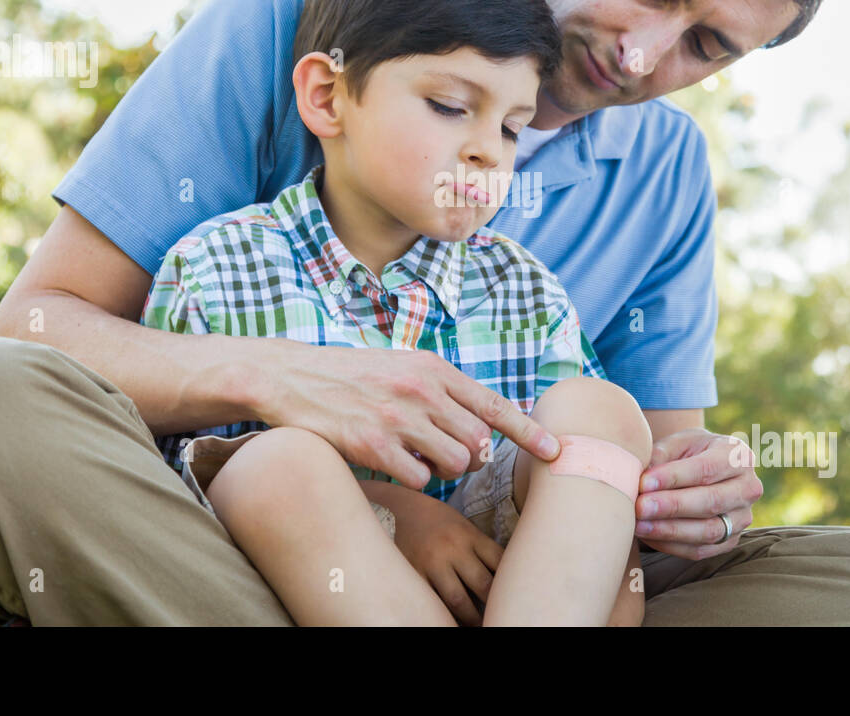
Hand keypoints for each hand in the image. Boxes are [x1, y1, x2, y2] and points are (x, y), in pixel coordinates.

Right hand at [239, 340, 560, 490]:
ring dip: (441, 469)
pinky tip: (391, 462)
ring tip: (414, 454)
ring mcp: (398, 419)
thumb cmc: (353, 375)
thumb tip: (484, 433)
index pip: (494, 406)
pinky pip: (419, 480)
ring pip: (454, 464)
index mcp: (433, 369)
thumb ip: (444, 394)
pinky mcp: (373, 445)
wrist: (293, 377)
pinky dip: (411, 479)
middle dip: (470, 456)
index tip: (556, 452)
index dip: (530, 432)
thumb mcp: (403, 368)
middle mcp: (421, 391)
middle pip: (478, 443)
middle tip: (441, 451)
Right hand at [381, 485, 502, 626]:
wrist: (399, 508)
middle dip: (494, 605)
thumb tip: (506, 576)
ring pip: (458, 599)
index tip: (513, 597)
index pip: (500, 561)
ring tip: (478, 625)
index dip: (509, 583)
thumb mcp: (464, 527)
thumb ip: (481, 549)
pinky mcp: (413, 573)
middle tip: (500, 616)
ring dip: (471, 618)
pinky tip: (449, 619)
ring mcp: (432, 561)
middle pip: (483, 584)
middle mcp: (453, 547)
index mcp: (470, 535)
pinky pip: (431, 600)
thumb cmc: (438, 522)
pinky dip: (443, 613)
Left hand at [633, 428, 761, 560]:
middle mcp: (748, 488)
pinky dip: (672, 545)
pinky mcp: (730, 541)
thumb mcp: (677, 442)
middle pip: (711, 502)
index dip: (674, 477)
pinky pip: (700, 550)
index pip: (706, 469)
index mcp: (737, 456)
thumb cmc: (688, 452)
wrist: (705, 467)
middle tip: (639, 507)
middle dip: (672, 506)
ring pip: (708, 531)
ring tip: (639, 525)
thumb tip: (640, 478)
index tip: (644, 482)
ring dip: (670, 530)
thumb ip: (661, 455)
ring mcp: (742, 518)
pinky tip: (648, 536)